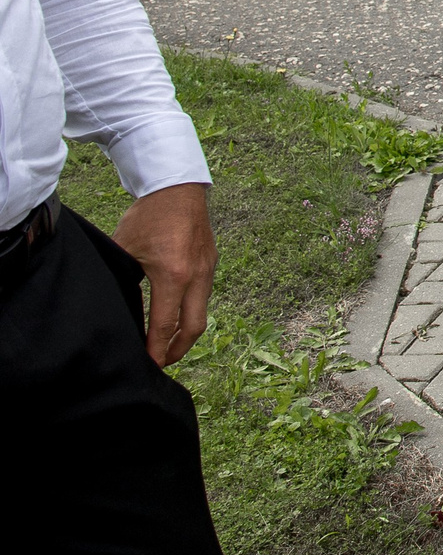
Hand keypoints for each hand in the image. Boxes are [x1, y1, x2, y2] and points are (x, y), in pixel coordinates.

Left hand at [113, 182, 215, 366]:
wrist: (177, 188)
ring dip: (185, 332)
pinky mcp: (211, 262)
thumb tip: (118, 309)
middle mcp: (196, 276)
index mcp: (173, 275)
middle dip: (177, 350)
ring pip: (202, 312)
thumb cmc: (148, 217)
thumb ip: (124, 281)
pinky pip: (203, 296)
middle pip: (193, 327)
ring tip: (167, 344)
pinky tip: (176, 313)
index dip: (156, 349)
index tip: (148, 366)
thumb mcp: (126, 250)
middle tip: (161, 363)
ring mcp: (208, 269)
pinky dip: (191, 312)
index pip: (165, 324)